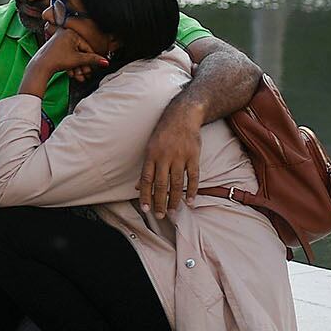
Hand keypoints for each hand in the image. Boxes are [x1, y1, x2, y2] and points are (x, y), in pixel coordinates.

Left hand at [22, 28, 108, 95]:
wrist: (40, 67)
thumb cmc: (57, 60)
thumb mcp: (78, 60)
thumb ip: (93, 60)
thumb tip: (106, 62)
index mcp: (71, 33)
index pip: (86, 47)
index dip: (91, 59)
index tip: (95, 67)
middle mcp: (64, 34)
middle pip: (79, 52)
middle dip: (83, 66)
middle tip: (86, 74)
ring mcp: (59, 41)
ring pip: (73, 56)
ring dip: (77, 67)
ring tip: (79, 77)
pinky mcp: (55, 48)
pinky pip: (66, 56)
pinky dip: (70, 65)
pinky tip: (73, 74)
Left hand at [139, 98, 205, 219]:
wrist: (183, 115)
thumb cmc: (164, 132)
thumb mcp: (150, 146)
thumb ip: (146, 167)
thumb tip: (137, 187)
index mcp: (151, 155)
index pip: (146, 179)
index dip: (145, 195)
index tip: (146, 209)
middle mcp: (164, 157)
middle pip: (161, 184)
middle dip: (160, 202)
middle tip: (160, 215)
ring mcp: (180, 157)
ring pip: (177, 183)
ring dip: (174, 199)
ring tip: (173, 211)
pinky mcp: (193, 156)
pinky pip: (193, 176)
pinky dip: (192, 190)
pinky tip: (190, 201)